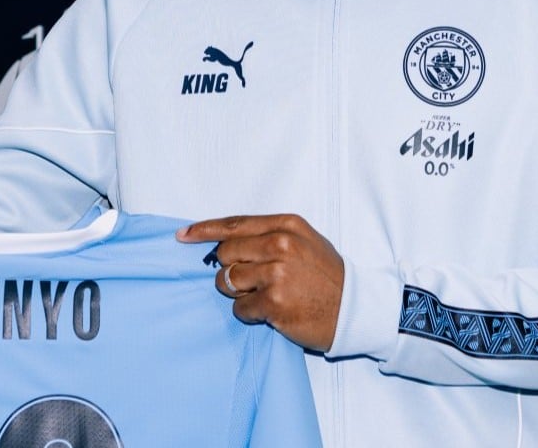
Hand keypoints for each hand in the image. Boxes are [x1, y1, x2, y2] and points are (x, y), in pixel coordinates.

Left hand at [177, 214, 343, 351]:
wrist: (354, 308)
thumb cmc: (326, 275)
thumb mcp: (304, 241)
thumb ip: (269, 235)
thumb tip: (225, 241)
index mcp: (286, 225)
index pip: (234, 225)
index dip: (204, 230)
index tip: (183, 235)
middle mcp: (280, 245)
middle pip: (225, 253)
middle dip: (231, 268)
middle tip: (253, 279)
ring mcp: (277, 274)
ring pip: (227, 281)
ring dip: (238, 292)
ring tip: (265, 294)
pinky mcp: (274, 304)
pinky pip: (240, 307)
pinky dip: (249, 312)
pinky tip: (271, 311)